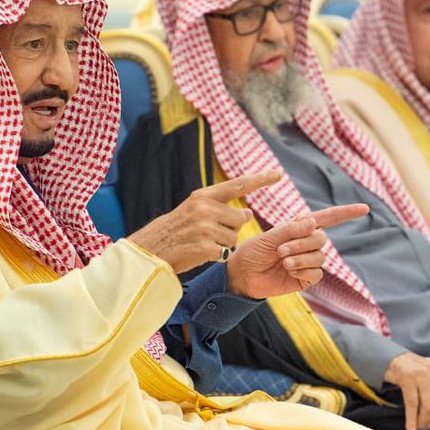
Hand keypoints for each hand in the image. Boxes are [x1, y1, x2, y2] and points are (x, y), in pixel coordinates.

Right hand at [127, 170, 281, 271]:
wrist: (151, 250)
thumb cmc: (176, 230)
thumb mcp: (194, 210)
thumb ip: (220, 208)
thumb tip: (248, 212)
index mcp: (203, 196)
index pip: (238, 185)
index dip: (260, 179)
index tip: (278, 174)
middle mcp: (205, 209)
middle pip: (240, 218)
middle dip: (232, 227)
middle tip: (209, 232)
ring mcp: (205, 228)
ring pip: (234, 237)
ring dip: (223, 243)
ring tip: (202, 242)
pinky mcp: (205, 248)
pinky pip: (225, 251)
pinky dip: (217, 255)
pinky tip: (200, 253)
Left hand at [227, 203, 369, 297]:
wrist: (243, 275)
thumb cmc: (253, 251)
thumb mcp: (269, 237)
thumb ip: (291, 230)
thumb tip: (314, 223)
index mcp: (301, 227)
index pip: (328, 218)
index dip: (346, 213)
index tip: (365, 208)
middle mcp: (308, 242)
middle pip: (321, 238)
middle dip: (302, 243)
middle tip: (281, 250)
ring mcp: (308, 260)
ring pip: (320, 256)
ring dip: (300, 258)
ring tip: (282, 260)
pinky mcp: (307, 277)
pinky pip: (316, 272)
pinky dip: (303, 271)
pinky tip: (289, 272)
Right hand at [383, 352, 429, 429]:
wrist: (393, 358)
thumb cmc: (412, 371)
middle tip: (426, 427)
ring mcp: (421, 376)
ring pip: (428, 407)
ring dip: (424, 422)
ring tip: (418, 427)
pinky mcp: (407, 378)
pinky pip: (412, 404)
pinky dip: (411, 420)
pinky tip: (410, 428)